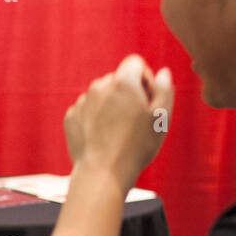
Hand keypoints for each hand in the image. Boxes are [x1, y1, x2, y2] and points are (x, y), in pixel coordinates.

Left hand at [64, 55, 172, 190]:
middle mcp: (99, 86)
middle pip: (117, 80)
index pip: (135, 63)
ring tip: (119, 132)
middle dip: (127, 93)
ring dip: (111, 106)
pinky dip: (95, 119)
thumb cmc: (137, 147)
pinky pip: (87, 110)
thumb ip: (164, 90)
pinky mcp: (71, 116)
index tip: (148, 99)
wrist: (103, 173)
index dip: (145, 79)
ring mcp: (82, 101)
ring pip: (101, 96)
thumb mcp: (162, 118)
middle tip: (135, 120)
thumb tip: (163, 72)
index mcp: (123, 82)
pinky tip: (103, 137)